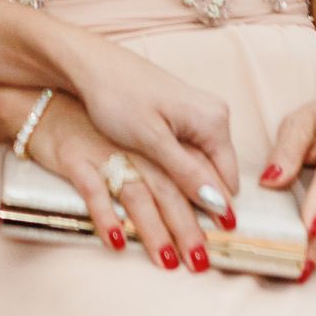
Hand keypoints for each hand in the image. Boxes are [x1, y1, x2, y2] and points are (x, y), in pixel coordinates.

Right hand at [28, 93, 210, 272]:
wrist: (54, 97)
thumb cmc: (106, 121)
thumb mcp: (148, 134)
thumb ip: (179, 164)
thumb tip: (214, 198)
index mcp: (157, 137)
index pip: (192, 170)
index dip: (211, 200)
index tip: (227, 231)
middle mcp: (136, 146)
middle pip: (169, 190)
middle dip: (187, 227)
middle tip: (200, 261)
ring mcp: (105, 152)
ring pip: (136, 194)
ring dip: (152, 229)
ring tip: (166, 260)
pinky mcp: (75, 158)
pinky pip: (92, 189)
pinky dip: (104, 214)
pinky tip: (116, 239)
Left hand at [70, 42, 239, 234]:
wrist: (88, 64)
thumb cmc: (116, 96)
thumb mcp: (151, 139)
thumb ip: (187, 172)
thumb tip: (221, 205)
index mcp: (213, 121)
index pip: (228, 181)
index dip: (216, 214)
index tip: (202, 248)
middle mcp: (212, 116)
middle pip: (217, 175)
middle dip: (204, 208)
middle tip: (191, 251)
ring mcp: (196, 114)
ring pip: (200, 166)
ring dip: (188, 194)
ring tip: (174, 231)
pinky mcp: (177, 116)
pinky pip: (186, 153)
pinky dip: (176, 174)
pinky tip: (161, 192)